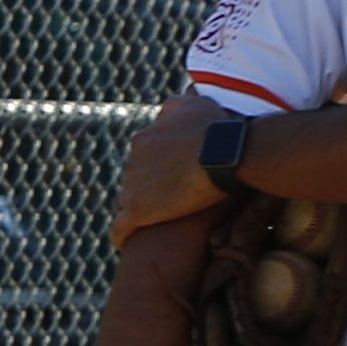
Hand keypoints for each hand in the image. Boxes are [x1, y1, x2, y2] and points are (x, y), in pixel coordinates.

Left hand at [112, 103, 230, 237]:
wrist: (227, 154)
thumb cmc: (218, 127)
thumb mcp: (193, 103)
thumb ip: (173, 106)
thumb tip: (164, 112)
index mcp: (143, 139)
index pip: (141, 158)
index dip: (155, 169)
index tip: (168, 177)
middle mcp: (131, 162)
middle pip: (133, 180)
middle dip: (146, 189)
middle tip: (167, 201)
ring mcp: (131, 187)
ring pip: (126, 203)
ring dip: (137, 210)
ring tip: (151, 223)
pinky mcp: (137, 211)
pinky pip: (119, 228)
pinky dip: (120, 235)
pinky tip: (124, 242)